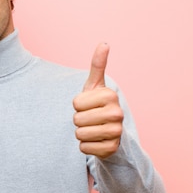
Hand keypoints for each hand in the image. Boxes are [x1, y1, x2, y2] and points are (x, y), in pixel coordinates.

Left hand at [73, 43, 123, 158]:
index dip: (78, 105)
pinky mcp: (111, 149)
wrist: (110, 132)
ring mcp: (116, 132)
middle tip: (90, 119)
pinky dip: (85, 146)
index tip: (89, 105)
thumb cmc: (98, 105)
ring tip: (92, 129)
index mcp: (110, 95)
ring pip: (79, 134)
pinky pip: (84, 148)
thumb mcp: (95, 85)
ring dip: (81, 133)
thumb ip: (98, 65)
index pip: (76, 103)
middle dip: (79, 120)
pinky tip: (96, 141)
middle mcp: (117, 113)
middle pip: (76, 119)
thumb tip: (104, 43)